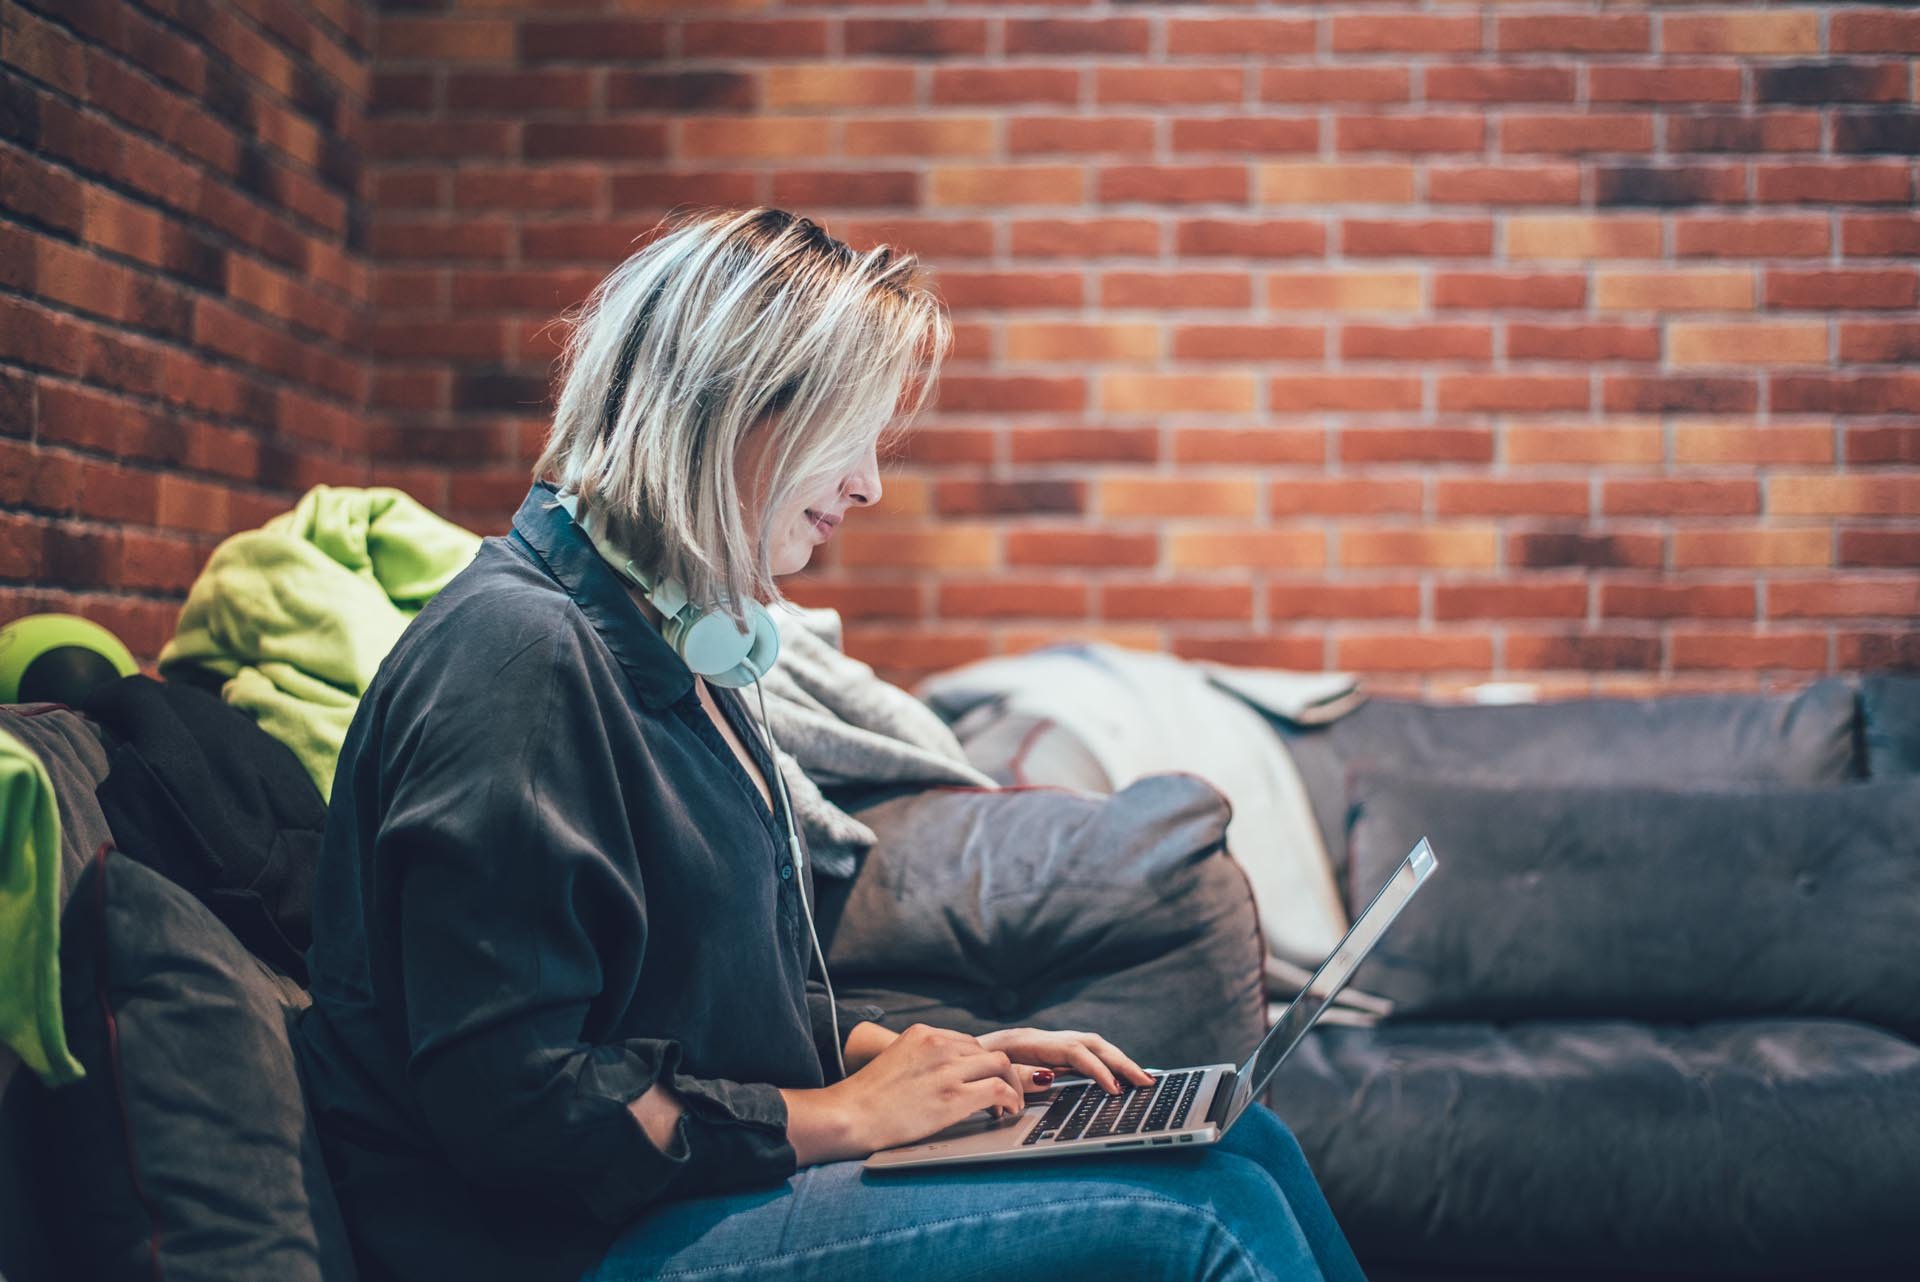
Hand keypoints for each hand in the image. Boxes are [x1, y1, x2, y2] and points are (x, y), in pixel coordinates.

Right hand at [781, 1023, 1024, 1163]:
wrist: (849, 1115)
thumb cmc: (867, 1098)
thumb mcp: (897, 1060)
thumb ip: (924, 1059)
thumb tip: (948, 1074)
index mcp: (923, 1033)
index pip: (968, 1042)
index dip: (983, 1064)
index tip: (988, 1079)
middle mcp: (938, 1044)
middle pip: (989, 1052)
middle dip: (1003, 1073)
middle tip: (1007, 1094)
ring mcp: (946, 1069)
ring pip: (1001, 1065)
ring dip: (1013, 1085)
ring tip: (1010, 1105)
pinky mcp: (953, 1096)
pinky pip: (998, 1090)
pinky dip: (1010, 1099)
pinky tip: (1006, 1112)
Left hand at [975, 1027, 1154, 1096]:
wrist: (952, 1057)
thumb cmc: (969, 1067)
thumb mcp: (989, 1072)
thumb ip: (1017, 1075)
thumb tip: (1048, 1077)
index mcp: (1030, 1042)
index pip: (1074, 1053)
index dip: (1097, 1070)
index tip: (1115, 1089)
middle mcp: (1043, 1039)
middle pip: (1092, 1044)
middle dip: (1121, 1062)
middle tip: (1147, 1082)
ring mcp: (1047, 1045)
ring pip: (1091, 1047)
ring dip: (1118, 1062)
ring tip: (1142, 1079)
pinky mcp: (1048, 1054)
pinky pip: (1082, 1056)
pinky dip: (1103, 1064)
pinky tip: (1117, 1079)